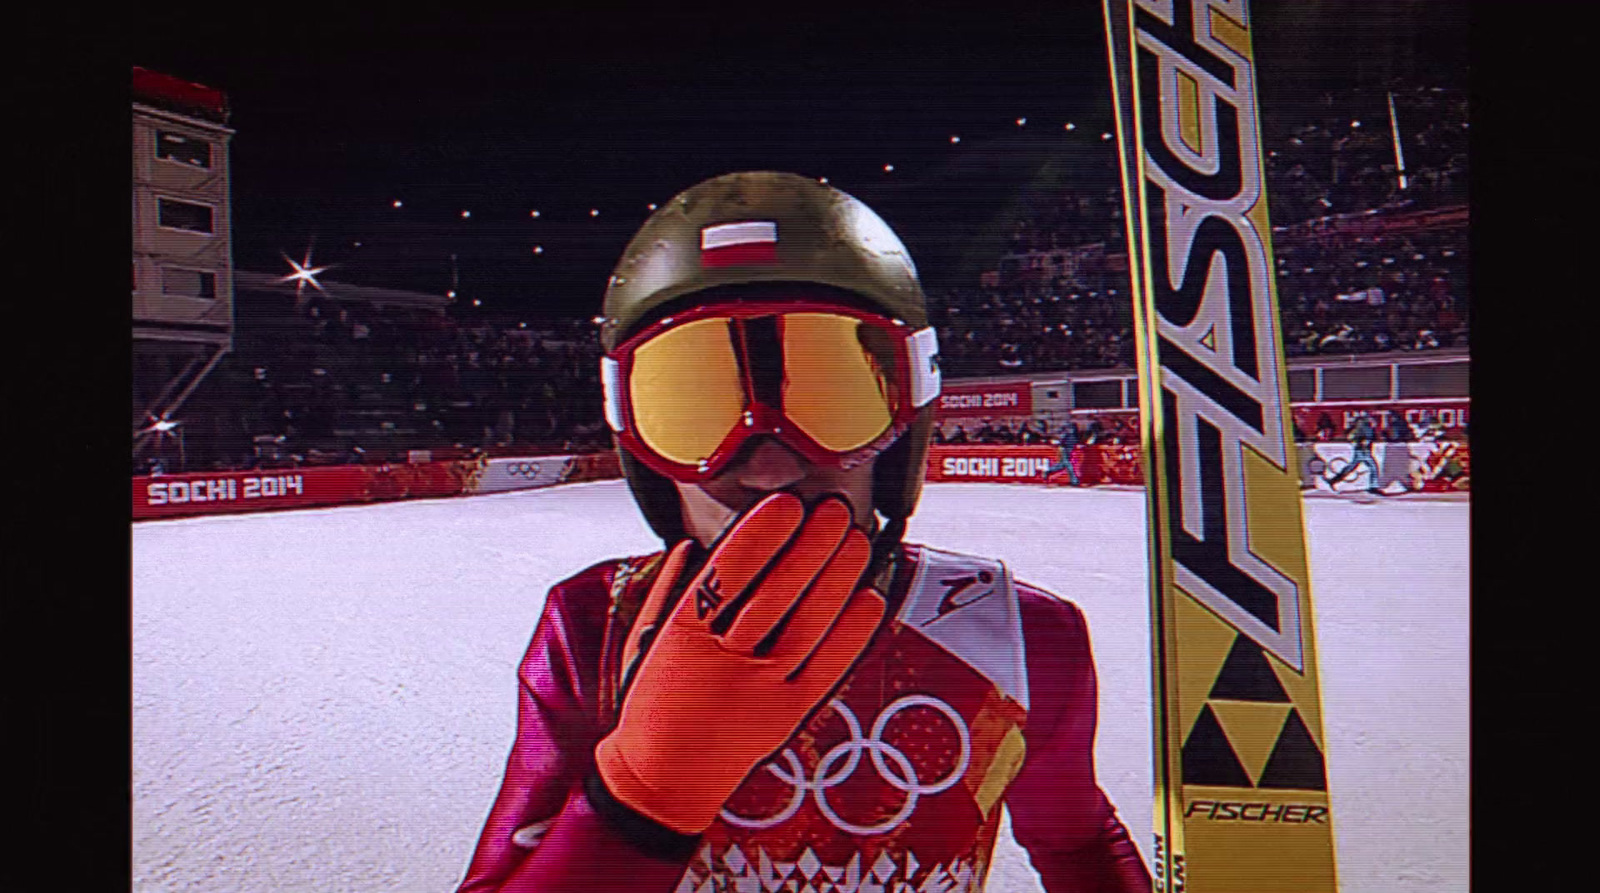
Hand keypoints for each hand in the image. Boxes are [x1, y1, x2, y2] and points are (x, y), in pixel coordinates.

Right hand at [595, 492, 885, 834]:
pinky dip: (851, 632)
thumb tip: (692, 542)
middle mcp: (722, 661)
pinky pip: (828, 669)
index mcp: (682, 635)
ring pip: (808, 625)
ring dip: (838, 578)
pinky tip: (868, 597)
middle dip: (812, 545)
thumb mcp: (643, 640)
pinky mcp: (786, 716)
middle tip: (834, 511)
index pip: (730, 572)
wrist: (660, 779)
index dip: (763, 534)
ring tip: (856, 541)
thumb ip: (667, 589)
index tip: (787, 503)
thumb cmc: (652, 702)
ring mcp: (757, 690)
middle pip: (777, 593)